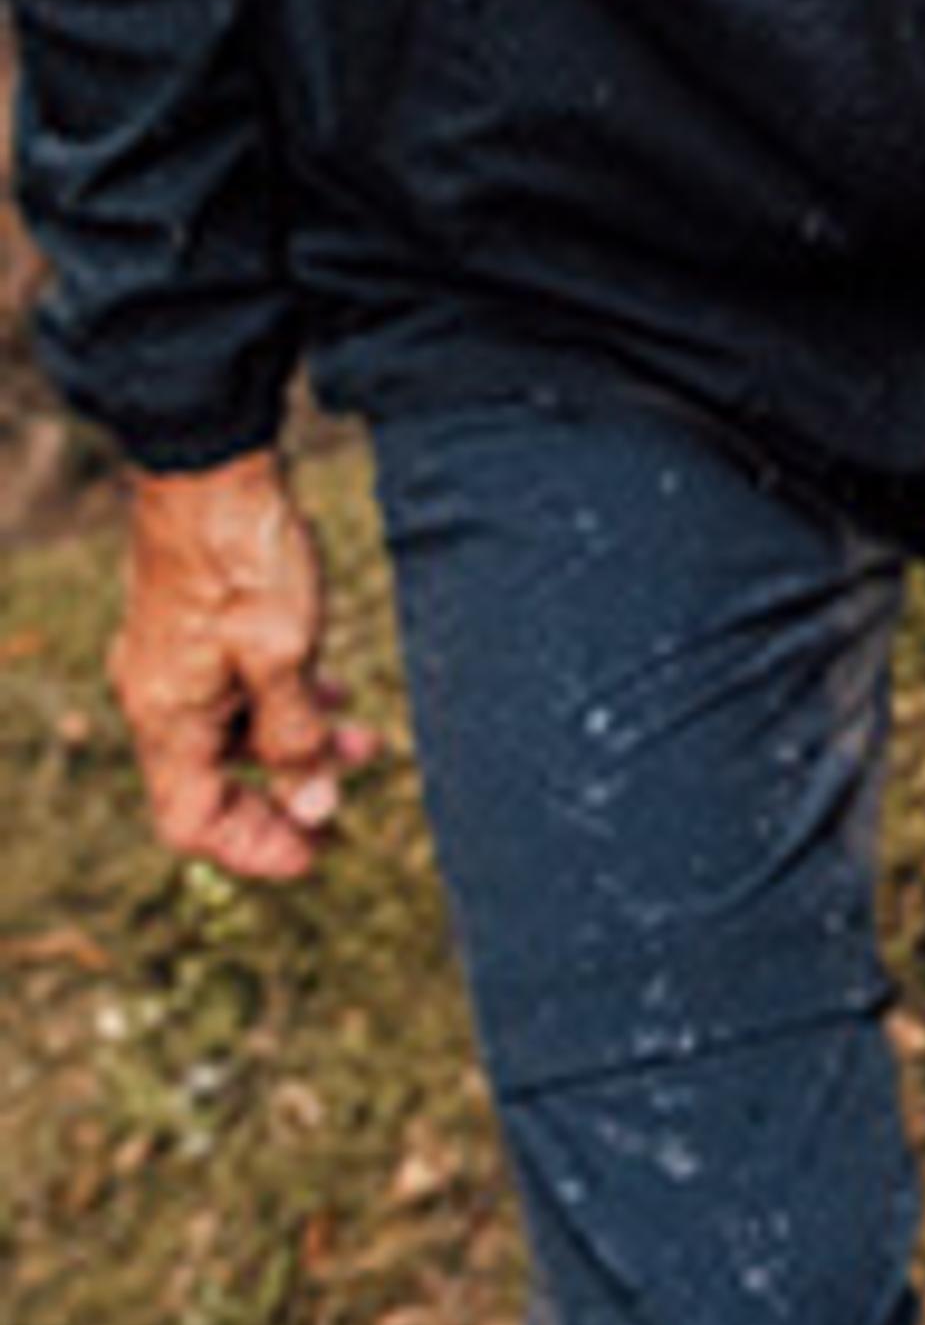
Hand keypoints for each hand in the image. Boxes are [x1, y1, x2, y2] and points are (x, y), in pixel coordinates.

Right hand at [110, 450, 376, 884]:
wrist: (212, 470)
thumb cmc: (246, 558)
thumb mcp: (285, 652)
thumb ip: (294, 733)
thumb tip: (312, 804)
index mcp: (168, 718)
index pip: (192, 821)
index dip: (250, 847)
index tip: (311, 854)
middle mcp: (159, 698)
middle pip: (210, 783)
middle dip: (277, 802)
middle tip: (338, 814)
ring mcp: (174, 662)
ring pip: (233, 731)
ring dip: (294, 746)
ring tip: (364, 748)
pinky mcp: (197, 628)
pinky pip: (236, 689)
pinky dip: (284, 702)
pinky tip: (335, 692)